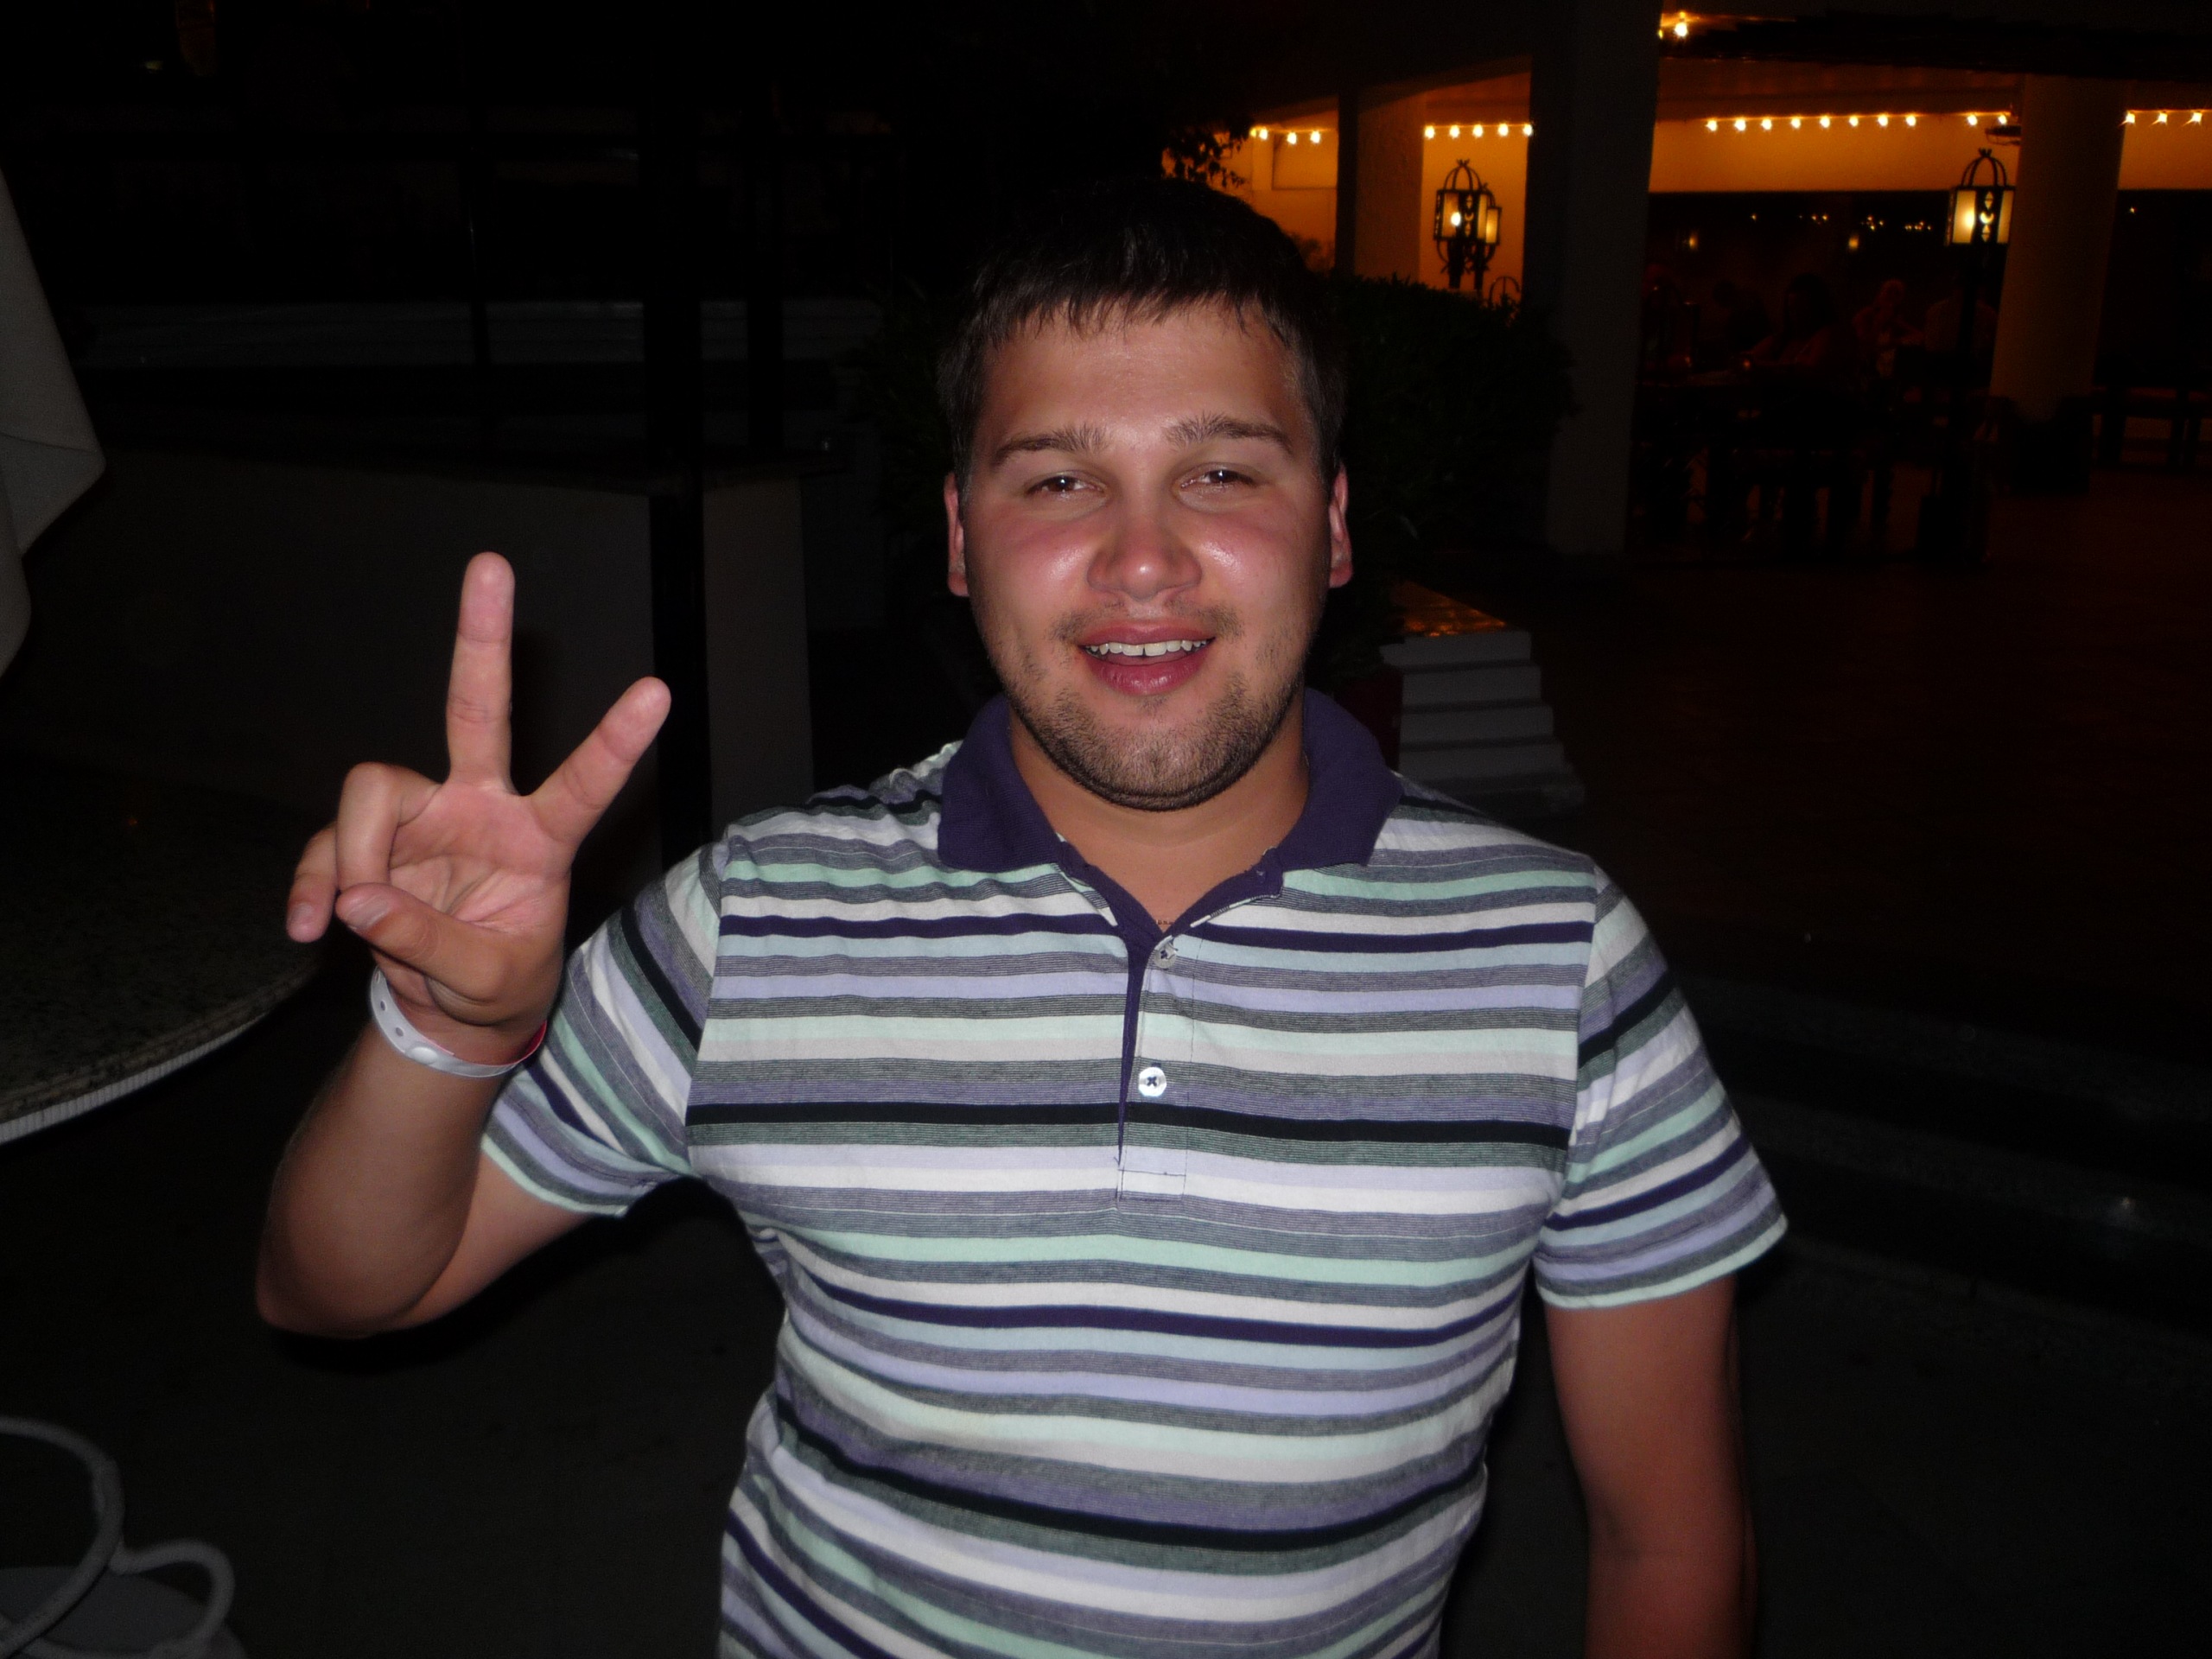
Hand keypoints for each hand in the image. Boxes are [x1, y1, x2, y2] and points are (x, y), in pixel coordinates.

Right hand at [286, 553, 669, 1063]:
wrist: (451, 1011)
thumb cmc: (495, 984)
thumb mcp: (484, 983)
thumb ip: (426, 945)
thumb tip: (357, 899)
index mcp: (541, 839)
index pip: (585, 785)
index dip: (616, 741)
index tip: (659, 692)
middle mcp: (484, 806)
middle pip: (479, 709)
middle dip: (482, 639)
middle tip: (492, 565)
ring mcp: (423, 814)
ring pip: (372, 789)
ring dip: (353, 853)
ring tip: (353, 918)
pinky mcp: (369, 839)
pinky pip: (327, 846)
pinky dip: (312, 885)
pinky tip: (310, 927)